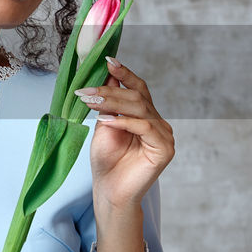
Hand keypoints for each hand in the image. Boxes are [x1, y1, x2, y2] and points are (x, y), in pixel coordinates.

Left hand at [75, 57, 174, 211]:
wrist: (110, 191)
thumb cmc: (106, 161)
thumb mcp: (104, 125)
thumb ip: (108, 103)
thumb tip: (105, 74)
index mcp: (146, 116)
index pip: (138, 88)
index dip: (124, 74)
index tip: (108, 60)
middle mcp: (158, 123)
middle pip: (137, 97)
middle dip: (110, 90)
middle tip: (86, 90)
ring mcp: (164, 135)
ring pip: (140, 108)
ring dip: (113, 102)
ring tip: (90, 102)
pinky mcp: (165, 149)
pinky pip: (145, 127)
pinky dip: (124, 122)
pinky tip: (106, 121)